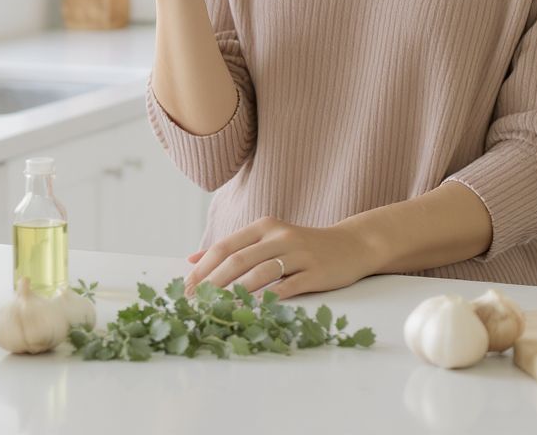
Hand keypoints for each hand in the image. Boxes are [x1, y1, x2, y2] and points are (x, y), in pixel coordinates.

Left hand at [182, 215, 372, 300]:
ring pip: (260, 273)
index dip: (204, 269)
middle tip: (195, 304)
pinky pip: (288, 286)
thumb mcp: (268, 239)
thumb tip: (193, 261)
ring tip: (217, 310)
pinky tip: (253, 311)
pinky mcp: (315, 272)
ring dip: (236, 294)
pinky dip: (268, 299)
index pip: (226, 246)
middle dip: (212, 284)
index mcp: (265, 226)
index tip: (186, 290)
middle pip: (239, 260)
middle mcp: (280, 235)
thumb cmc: (303, 246)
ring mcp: (299, 253)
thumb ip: (234, 248)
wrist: (351, 245)